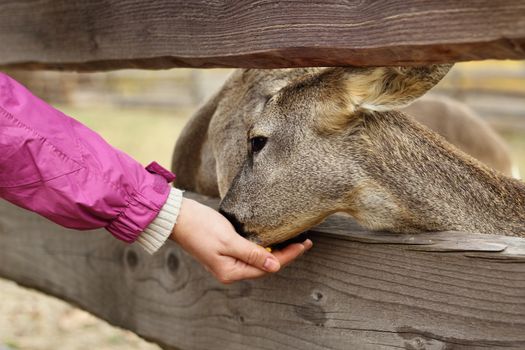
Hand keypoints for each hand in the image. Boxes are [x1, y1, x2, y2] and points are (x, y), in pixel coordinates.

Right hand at [170, 198, 312, 283]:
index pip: (267, 267)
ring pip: (258, 259)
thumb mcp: (229, 241)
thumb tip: (275, 266)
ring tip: (293, 240)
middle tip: (304, 241)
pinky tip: (271, 239)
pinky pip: (249, 252)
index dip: (288, 256)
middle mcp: (230, 270)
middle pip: (264, 265)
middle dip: (285, 254)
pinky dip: (262, 246)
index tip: (304, 244)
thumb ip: (252, 254)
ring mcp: (227, 261)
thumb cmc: (200, 227)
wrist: (177, 217)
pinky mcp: (225, 250)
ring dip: (275, 250)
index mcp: (231, 272)